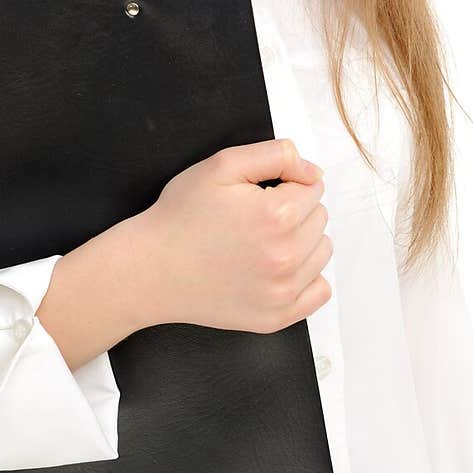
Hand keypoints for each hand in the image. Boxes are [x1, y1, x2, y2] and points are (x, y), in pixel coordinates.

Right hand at [138, 138, 331, 333]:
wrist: (150, 268)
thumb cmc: (180, 219)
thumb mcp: (223, 165)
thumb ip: (277, 155)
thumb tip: (313, 172)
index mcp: (277, 215)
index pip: (313, 188)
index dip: (286, 183)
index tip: (259, 194)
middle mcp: (286, 256)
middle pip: (320, 218)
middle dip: (295, 210)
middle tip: (254, 217)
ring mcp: (282, 291)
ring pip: (322, 251)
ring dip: (302, 241)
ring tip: (263, 240)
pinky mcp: (276, 316)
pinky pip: (319, 291)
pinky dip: (306, 277)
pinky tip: (277, 267)